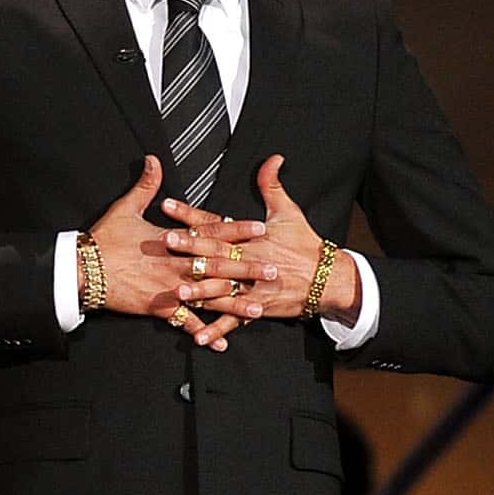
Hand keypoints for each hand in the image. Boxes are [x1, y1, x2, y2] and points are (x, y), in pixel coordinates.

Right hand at [84, 156, 254, 347]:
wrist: (82, 270)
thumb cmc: (104, 239)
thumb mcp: (125, 208)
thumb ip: (146, 186)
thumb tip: (154, 160)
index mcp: (172, 239)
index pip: (211, 232)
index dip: (237, 230)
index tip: (261, 228)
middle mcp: (175, 265)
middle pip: (219, 266)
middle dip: (248, 269)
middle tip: (274, 271)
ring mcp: (169, 288)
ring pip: (209, 297)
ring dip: (234, 305)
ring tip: (258, 310)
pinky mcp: (158, 308)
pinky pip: (186, 323)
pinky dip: (204, 332)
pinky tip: (222, 341)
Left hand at [164, 156, 357, 330]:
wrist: (328, 278)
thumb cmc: (306, 244)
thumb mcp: (288, 212)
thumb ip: (272, 185)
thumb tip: (272, 158)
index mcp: (252, 237)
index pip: (216, 222)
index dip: (191, 214)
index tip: (167, 206)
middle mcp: (250, 261)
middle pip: (216, 253)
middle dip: (190, 248)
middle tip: (165, 243)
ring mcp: (253, 287)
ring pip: (222, 288)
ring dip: (200, 291)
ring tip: (176, 292)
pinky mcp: (257, 308)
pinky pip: (235, 320)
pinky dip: (218, 330)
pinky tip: (198, 337)